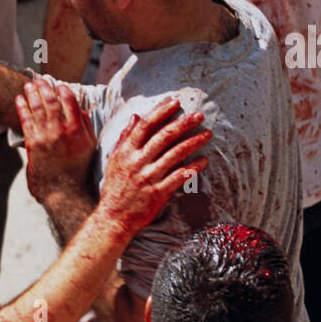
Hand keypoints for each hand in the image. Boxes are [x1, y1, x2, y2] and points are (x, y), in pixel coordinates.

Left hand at [15, 79, 95, 202]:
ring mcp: (45, 136)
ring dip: (31, 94)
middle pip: (51, 101)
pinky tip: (19, 100)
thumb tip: (80, 109)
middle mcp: (60, 130)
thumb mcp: (89, 146)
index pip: (69, 100)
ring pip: (37, 108)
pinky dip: (22, 108)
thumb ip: (85, 125)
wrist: (63, 190)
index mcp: (77, 129)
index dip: (63, 89)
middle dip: (44, 87)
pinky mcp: (32, 144)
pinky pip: (25, 121)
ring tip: (28, 85)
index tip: (58, 84)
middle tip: (40, 79)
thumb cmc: (78, 169)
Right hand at [97, 99, 210, 236]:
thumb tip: (135, 116)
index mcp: (126, 152)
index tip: (175, 103)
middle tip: (199, 115)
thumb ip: (124, 138)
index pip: (145, 126)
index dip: (161, 112)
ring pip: (175, 155)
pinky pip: (179, 177)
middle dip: (183, 123)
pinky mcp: (158, 193)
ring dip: (193, 142)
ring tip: (207, 134)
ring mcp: (148, 178)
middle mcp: (137, 162)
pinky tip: (204, 161)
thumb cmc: (114, 188)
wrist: (113, 218)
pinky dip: (193, 168)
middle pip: (163, 137)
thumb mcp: (114, 160)